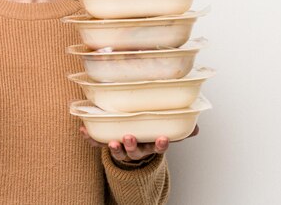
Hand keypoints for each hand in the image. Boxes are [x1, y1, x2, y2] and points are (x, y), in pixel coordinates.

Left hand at [79, 125, 198, 162]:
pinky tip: (83, 131)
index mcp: (150, 145)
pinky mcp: (106, 145)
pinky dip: (90, 139)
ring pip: (118, 152)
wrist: (132, 147)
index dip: (160, 145)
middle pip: (135, 152)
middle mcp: (136, 149)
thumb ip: (179, 130)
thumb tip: (196, 128)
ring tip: (111, 141)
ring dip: (114, 147)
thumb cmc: (148, 135)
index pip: (157, 147)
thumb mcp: (164, 133)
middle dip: (132, 146)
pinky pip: (98, 143)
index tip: (163, 138)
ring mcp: (121, 149)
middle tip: (129, 137)